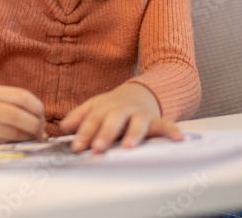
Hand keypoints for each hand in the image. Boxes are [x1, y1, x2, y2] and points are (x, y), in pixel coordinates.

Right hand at [0, 85, 44, 144]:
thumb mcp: (0, 97)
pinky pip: (6, 144)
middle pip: (15, 116)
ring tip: (32, 135)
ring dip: (29, 136)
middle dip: (34, 125)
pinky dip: (19, 143)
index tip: (41, 114)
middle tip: (40, 129)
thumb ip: (22, 105)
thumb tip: (42, 125)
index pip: (20, 96)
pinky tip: (20, 140)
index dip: (36, 107)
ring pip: (12, 133)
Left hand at [59, 83, 181, 152]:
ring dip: (133, 134)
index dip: (83, 133)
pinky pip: (166, 124)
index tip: (77, 146)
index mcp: (103, 108)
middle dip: (105, 134)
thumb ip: (79, 117)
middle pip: (112, 121)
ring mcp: (139, 114)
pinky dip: (172, 130)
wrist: (139, 93)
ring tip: (128, 146)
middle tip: (98, 147)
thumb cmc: (112, 107)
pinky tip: (178, 138)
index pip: (92, 120)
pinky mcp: (156, 119)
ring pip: (137, 123)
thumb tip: (63, 126)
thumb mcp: (93, 107)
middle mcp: (121, 110)